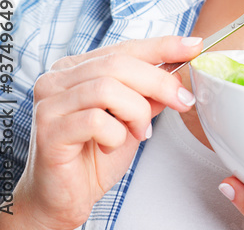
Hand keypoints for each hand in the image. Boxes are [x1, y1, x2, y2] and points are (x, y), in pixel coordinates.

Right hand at [12, 35, 202, 229]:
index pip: (125, 47)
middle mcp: (57, 79)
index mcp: (76, 68)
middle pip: (118, 64)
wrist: (65, 197)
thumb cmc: (95, 155)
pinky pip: (96, 121)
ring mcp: (49, 103)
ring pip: (108, 89)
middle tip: (182, 101)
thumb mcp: (132, 116)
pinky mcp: (49, 131)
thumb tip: (179, 70)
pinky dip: (116, 134)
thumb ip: (149, 92)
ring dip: (137, 112)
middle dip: (159, 82)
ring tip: (139, 133)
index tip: (194, 46)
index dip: (163, 46)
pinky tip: (111, 146)